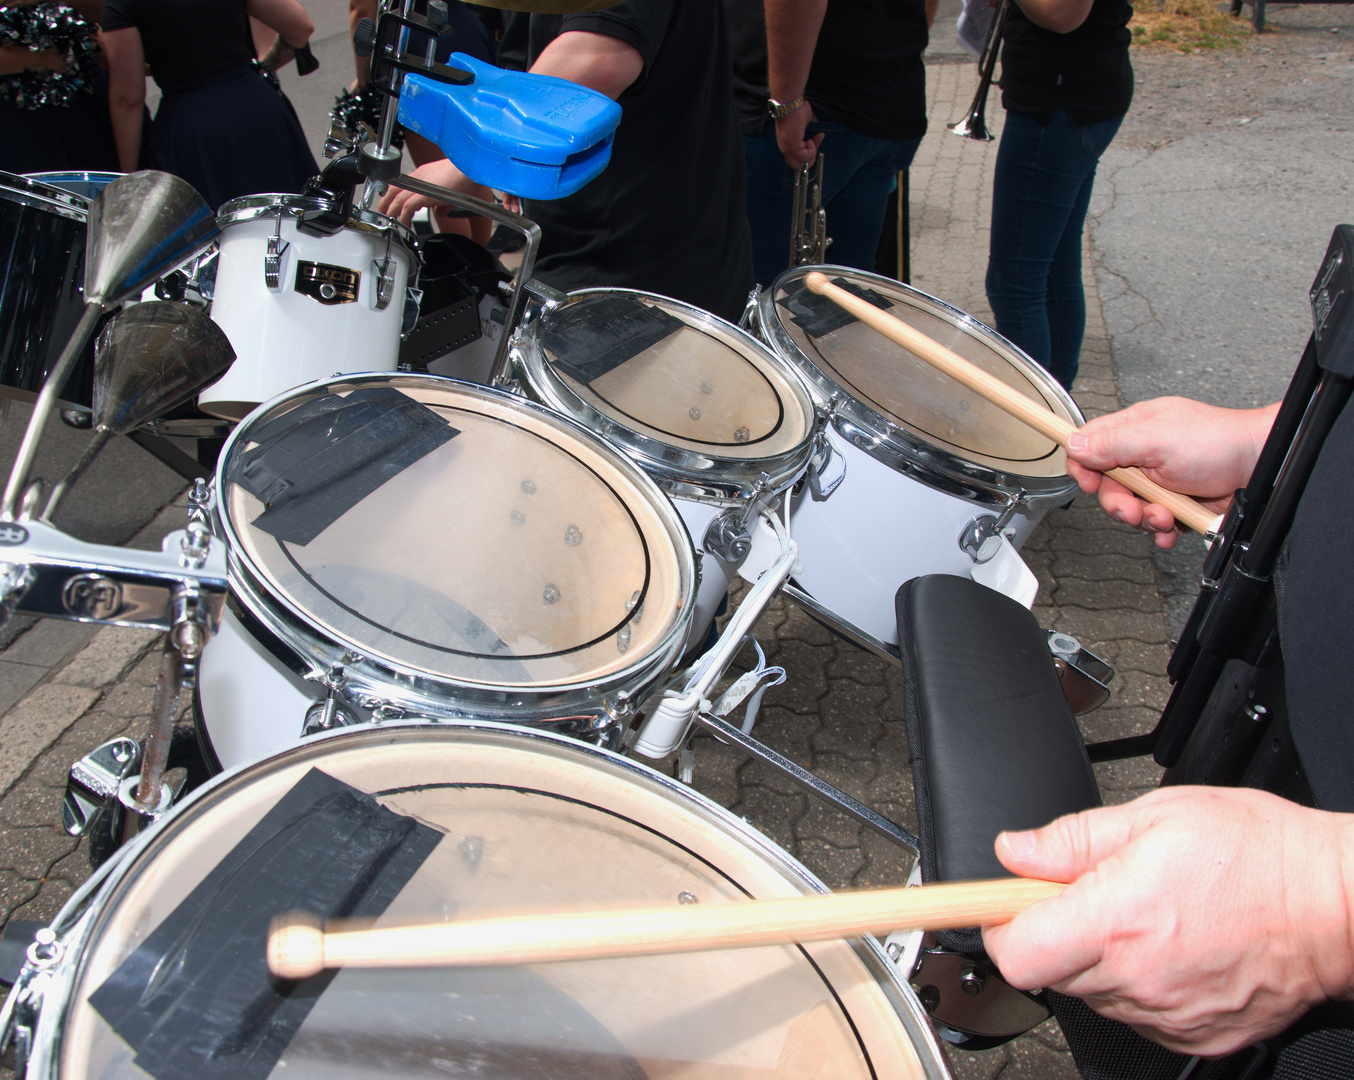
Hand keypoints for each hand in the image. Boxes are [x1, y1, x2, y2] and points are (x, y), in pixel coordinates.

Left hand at [378, 158, 494, 226]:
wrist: (469, 170)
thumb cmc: (464, 176)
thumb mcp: (450, 190)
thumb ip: (441, 202)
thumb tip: (439, 212)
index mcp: (422, 173)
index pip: (401, 183)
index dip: (392, 194)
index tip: (389, 203)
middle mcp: (418, 177)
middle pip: (393, 189)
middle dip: (385, 203)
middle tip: (382, 213)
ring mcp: (419, 185)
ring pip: (397, 199)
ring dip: (391, 212)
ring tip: (390, 222)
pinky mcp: (423, 194)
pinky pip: (407, 208)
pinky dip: (404, 217)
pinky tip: (405, 225)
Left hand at [775, 103, 823, 170]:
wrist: (790, 103)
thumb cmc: (796, 110)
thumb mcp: (807, 124)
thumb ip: (812, 132)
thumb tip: (820, 134)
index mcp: (787, 145)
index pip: (797, 159)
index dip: (809, 154)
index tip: (816, 139)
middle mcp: (785, 149)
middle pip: (798, 167)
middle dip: (811, 158)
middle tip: (816, 145)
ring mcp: (787, 149)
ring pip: (802, 164)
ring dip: (812, 154)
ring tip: (813, 140)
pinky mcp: (791, 147)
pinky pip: (805, 157)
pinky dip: (812, 149)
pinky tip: (811, 139)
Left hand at [982, 787, 1353, 1056]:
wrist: (1334, 903)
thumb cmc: (1256, 853)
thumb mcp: (1151, 817)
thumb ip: (1070, 840)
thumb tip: (1015, 850)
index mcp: (1114, 920)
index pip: (1016, 952)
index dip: (999, 925)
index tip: (1002, 905)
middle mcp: (1135, 976)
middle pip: (1050, 970)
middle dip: (1053, 931)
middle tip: (1089, 891)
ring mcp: (1165, 1014)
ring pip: (1093, 991)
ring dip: (1098, 955)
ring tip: (1142, 912)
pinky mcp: (1194, 1035)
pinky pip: (1137, 1011)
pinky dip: (1138, 982)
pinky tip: (1169, 946)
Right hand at [1064, 397, 1276, 547]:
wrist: (1259, 467)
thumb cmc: (1218, 443)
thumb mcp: (1157, 440)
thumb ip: (1112, 443)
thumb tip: (1074, 443)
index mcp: (1134, 430)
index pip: (1090, 445)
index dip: (1083, 467)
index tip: (1092, 484)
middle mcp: (1144, 454)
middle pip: (1107, 485)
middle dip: (1120, 504)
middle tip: (1136, 509)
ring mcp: (1160, 479)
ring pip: (1131, 507)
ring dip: (1145, 519)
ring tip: (1166, 516)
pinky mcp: (1176, 501)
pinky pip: (1154, 522)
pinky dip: (1161, 530)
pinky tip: (1172, 528)